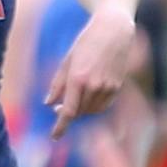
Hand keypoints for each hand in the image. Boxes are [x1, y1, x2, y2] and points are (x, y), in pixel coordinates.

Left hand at [44, 8, 135, 138]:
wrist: (114, 30)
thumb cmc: (87, 42)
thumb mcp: (67, 60)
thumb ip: (57, 84)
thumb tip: (48, 103)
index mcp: (78, 79)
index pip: (68, 111)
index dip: (60, 126)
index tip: (55, 136)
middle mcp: (94, 86)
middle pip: (79, 112)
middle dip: (68, 113)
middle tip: (58, 108)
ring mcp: (108, 87)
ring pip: (92, 110)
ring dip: (81, 110)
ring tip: (74, 98)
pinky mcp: (117, 87)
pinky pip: (103, 105)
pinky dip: (94, 106)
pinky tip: (88, 96)